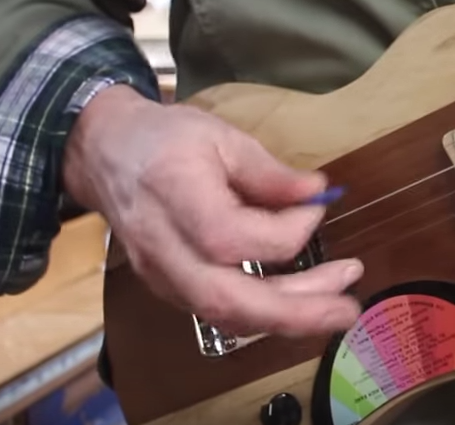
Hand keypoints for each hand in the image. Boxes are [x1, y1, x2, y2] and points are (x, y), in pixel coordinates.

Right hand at [63, 85, 362, 337]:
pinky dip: (261, 313)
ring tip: (335, 306)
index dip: (287, 231)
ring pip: (224, 315)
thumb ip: (269, 172)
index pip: (232, 237)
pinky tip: (297, 300)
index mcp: (175, 197)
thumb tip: (318, 193)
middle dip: (295, 312)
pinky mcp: (165, 286)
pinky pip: (217, 312)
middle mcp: (163, 248)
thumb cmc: (164, 138)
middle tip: (348, 306)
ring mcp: (160, 274)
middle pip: (227, 300)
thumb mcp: (220, 137)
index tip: (317, 207)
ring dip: (286, 317)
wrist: (106, 153)